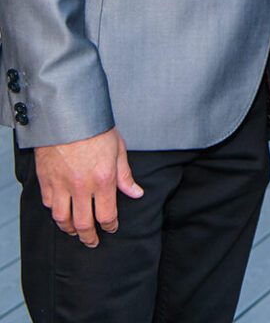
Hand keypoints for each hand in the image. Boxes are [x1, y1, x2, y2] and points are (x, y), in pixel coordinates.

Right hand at [34, 127, 142, 247]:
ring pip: (62, 219)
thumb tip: (136, 193)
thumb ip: (125, 175)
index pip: (107, 214)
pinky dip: (55, 211)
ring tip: (75, 231)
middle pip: (83, 224)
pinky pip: (49, 204)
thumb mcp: (119, 149)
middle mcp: (82, 186)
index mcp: (103, 179)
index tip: (111, 228)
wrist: (69, 115)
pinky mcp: (46, 180)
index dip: (110, 226)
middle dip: (89, 237)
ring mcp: (61, 185)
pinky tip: (61, 211)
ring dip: (69, 229)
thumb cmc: (97, 129)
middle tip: (92, 242)